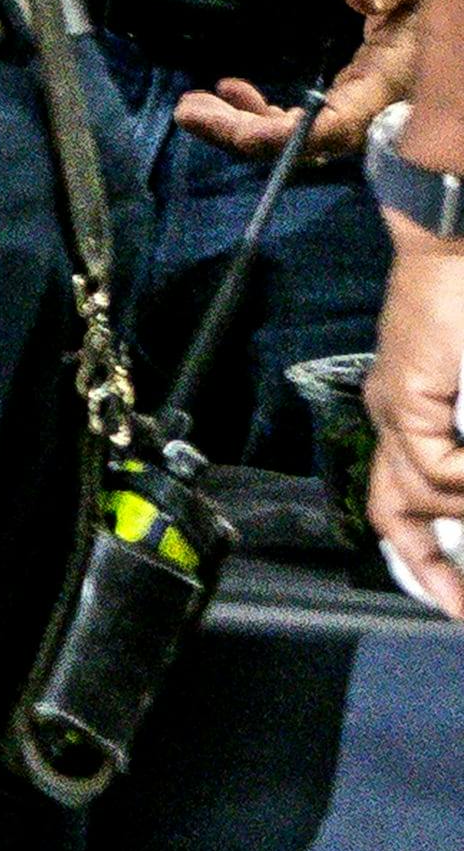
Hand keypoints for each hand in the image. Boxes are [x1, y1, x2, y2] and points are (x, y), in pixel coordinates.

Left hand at [176, 0, 427, 163]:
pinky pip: (304, 122)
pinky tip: (231, 89)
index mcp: (391, 82)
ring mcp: (361, 106)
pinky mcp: (351, 98)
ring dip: (243, 126)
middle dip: (245, 135)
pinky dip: (263, 113)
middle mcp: (375, 106)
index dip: (286, 138)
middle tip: (187, 112)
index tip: (236, 129)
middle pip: (307, 143)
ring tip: (192, 106)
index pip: (336, 128)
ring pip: (299, 137)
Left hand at [376, 233, 463, 619]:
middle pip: (393, 506)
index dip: (421, 556)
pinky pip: (433, 464)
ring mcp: (397, 402)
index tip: (452, 603)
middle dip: (430, 563)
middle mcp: (393, 413)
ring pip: (421, 490)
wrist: (460, 244)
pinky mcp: (407, 390)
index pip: (399, 500)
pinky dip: (463, 481)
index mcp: (410, 413)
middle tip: (460, 605)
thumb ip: (462, 449)